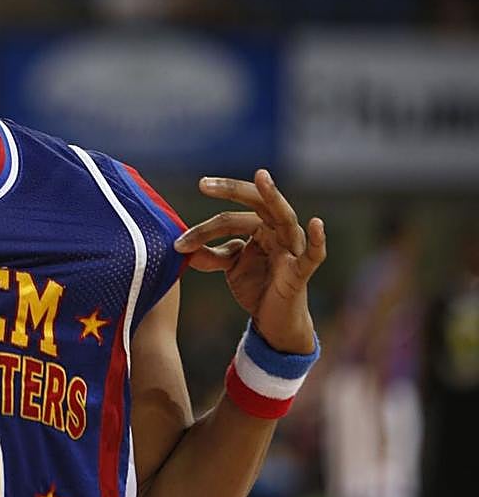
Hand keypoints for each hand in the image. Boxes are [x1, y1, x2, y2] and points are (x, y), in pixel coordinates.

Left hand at [174, 169, 325, 353]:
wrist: (274, 320)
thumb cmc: (256, 286)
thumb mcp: (229, 267)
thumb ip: (208, 254)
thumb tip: (180, 247)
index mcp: (259, 226)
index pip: (228, 219)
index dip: (202, 231)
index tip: (178, 243)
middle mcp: (277, 230)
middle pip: (257, 202)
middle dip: (231, 190)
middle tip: (204, 184)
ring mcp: (291, 248)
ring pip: (283, 217)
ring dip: (272, 196)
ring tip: (262, 177)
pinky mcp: (301, 271)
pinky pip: (313, 255)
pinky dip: (317, 240)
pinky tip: (316, 224)